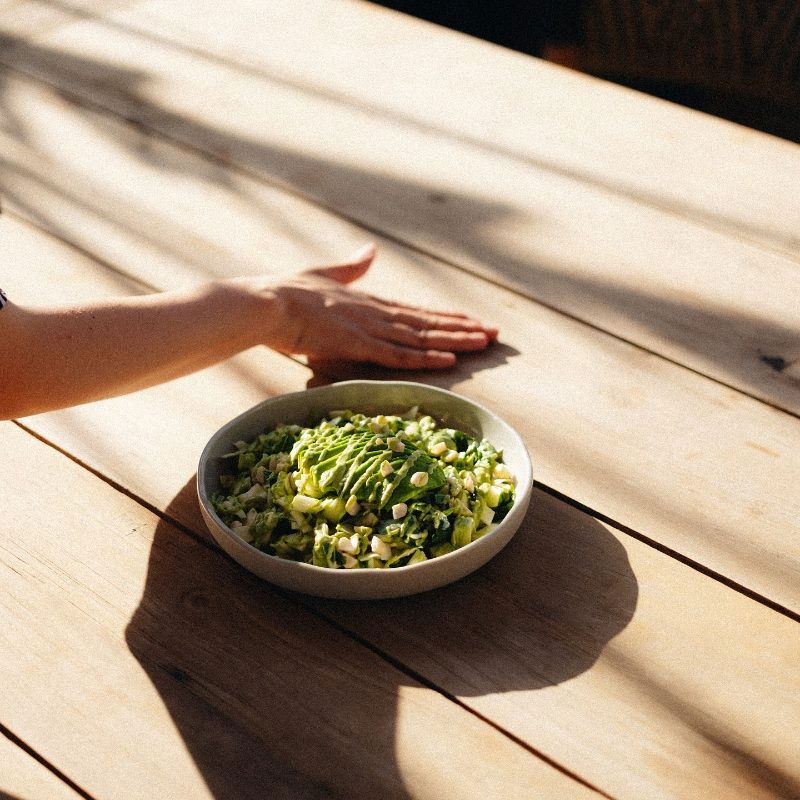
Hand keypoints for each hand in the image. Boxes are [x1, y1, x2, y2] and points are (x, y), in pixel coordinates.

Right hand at [250, 244, 497, 368]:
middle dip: (463, 329)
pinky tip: (450, 360)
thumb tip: (369, 251)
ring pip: (421, 338)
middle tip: (496, 334)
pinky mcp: (357, 344)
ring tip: (485, 343)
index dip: (447, 318)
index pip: (417, 312)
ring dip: (455, 341)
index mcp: (369, 301)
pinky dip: (425, 358)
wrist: (265, 302)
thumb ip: (351, 267)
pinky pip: (398, 355)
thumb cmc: (287, 292)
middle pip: (428, 324)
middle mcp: (377, 313)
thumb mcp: (324, 274)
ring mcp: (369, 328)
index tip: (472, 321)